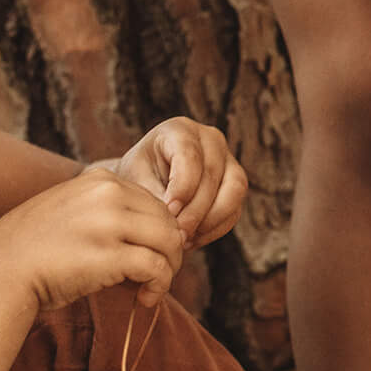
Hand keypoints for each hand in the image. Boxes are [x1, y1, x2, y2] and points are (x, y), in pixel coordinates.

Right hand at [0, 165, 188, 314]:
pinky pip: (157, 268)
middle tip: (156, 277)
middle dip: (169, 251)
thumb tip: (153, 234)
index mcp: (99, 180)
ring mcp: (110, 223)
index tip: (148, 255)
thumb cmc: (32, 250)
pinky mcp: (111, 255)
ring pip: (170, 242)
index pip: (154, 203)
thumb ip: (107, 212)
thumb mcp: (69, 212)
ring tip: (152, 289)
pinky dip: (159, 286)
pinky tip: (145, 299)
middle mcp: (108, 194)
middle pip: (167, 221)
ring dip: (169, 270)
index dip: (158, 233)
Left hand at [111, 116, 246, 246]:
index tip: (169, 212)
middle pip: (213, 175)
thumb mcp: (136, 181)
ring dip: (211, 221)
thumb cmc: (138, 177)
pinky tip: (193, 240)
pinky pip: (235, 210)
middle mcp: (210, 140)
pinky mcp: (235, 186)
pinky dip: (215, 229)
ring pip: (234, 191)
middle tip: (177, 235)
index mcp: (180, 130)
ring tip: (185, 239)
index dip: (182, 187)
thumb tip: (175, 218)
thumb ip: (154, 195)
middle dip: (195, 210)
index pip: (190, 156)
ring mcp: (228, 161)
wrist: (146, 183)